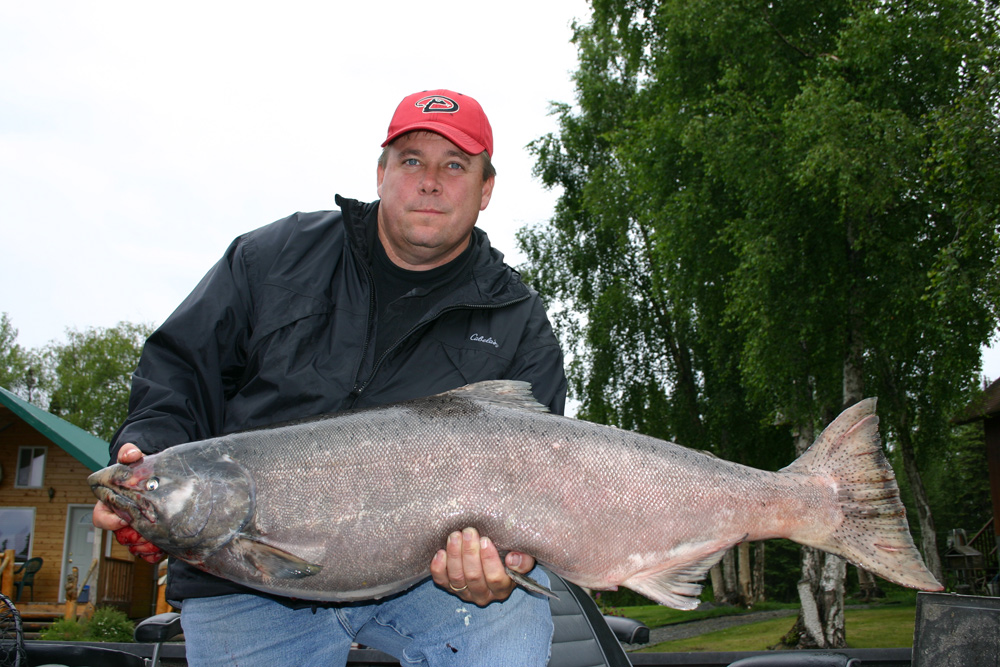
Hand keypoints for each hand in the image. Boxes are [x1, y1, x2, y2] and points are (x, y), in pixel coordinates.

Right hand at [91, 443, 165, 563]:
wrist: (159, 478)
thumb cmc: (140, 470)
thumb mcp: (134, 459)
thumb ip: (129, 453)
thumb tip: (131, 453)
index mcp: (110, 504)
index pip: (101, 518)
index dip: (110, 521)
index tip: (124, 519)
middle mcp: (120, 520)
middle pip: (120, 537)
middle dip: (133, 537)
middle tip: (147, 533)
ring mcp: (134, 530)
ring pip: (134, 546)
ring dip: (145, 546)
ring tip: (157, 542)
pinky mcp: (150, 537)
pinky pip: (148, 553)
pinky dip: (154, 554)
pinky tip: (162, 550)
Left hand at [430, 527, 534, 605]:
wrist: (491, 559)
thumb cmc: (508, 557)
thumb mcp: (522, 558)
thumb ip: (523, 560)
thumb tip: (512, 559)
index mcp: (502, 589)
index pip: (496, 579)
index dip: (489, 560)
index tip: (486, 540)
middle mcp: (483, 595)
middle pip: (474, 577)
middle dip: (470, 553)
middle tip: (469, 532)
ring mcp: (464, 593)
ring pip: (457, 578)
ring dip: (454, 555)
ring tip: (455, 536)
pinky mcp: (449, 588)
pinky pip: (441, 581)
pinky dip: (438, 567)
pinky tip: (440, 552)